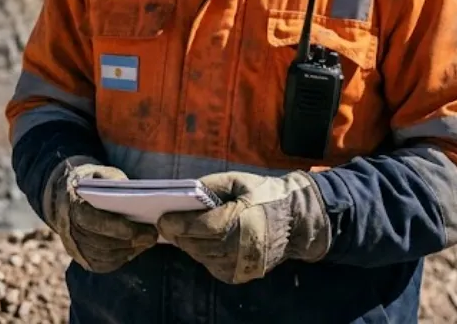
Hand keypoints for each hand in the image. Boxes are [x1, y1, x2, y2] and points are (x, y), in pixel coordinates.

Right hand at [42, 157, 158, 272]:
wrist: (63, 193)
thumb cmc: (90, 181)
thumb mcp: (102, 174)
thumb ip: (117, 184)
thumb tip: (139, 198)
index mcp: (72, 203)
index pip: (96, 221)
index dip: (121, 229)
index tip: (147, 231)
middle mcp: (68, 227)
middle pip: (101, 242)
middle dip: (130, 242)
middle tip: (152, 237)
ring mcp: (71, 244)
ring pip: (101, 255)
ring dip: (126, 251)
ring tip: (146, 243)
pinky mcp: (77, 255)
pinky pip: (99, 264)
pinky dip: (118, 259)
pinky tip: (133, 251)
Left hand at [157, 170, 330, 283]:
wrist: (294, 221)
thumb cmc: (264, 195)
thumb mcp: (238, 181)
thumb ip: (210, 186)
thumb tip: (184, 194)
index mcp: (241, 219)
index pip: (201, 227)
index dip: (178, 224)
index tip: (162, 219)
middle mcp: (241, 247)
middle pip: (198, 245)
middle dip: (179, 235)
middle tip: (166, 224)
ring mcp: (241, 264)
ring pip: (202, 257)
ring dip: (188, 245)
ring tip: (180, 231)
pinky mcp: (240, 275)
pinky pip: (212, 266)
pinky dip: (202, 254)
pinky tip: (199, 241)